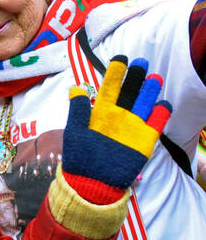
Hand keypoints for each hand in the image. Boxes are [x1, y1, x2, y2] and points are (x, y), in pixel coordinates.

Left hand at [61, 56, 172, 201]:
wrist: (92, 181)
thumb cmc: (80, 156)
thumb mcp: (75, 131)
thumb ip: (78, 110)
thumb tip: (76, 88)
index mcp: (100, 112)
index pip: (110, 88)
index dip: (115, 73)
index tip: (120, 58)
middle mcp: (118, 116)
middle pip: (130, 92)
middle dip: (135, 77)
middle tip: (141, 62)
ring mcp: (132, 126)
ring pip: (144, 103)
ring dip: (150, 91)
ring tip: (154, 78)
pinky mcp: (144, 139)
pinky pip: (156, 122)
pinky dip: (161, 113)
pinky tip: (163, 104)